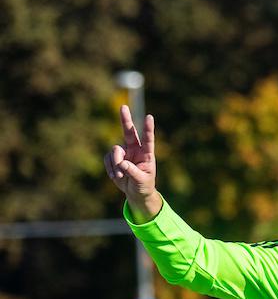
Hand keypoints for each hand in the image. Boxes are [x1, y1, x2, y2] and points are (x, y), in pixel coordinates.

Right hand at [103, 105, 160, 220]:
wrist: (136, 192)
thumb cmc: (144, 185)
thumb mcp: (141, 180)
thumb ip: (132, 171)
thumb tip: (122, 163)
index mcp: (146, 154)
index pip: (148, 139)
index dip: (148, 128)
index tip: (149, 117)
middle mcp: (135, 150)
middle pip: (129, 132)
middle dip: (125, 119)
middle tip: (123, 107)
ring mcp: (124, 153)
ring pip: (114, 151)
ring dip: (115, 164)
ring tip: (120, 176)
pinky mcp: (114, 158)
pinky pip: (107, 159)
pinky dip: (110, 168)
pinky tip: (116, 176)